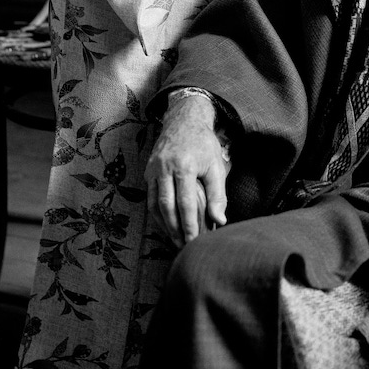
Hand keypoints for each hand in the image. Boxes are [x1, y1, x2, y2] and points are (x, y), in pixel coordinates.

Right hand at [145, 94, 229, 248]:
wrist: (183, 120)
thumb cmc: (203, 144)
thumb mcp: (216, 165)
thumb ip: (218, 194)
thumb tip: (220, 221)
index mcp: (185, 165)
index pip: (186, 203)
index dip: (189, 225)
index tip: (194, 242)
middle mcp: (165, 168)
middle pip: (167, 207)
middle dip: (175, 230)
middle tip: (183, 247)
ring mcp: (154, 169)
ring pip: (155, 204)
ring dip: (164, 225)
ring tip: (174, 240)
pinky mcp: (148, 171)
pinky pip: (150, 198)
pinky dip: (156, 214)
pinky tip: (165, 225)